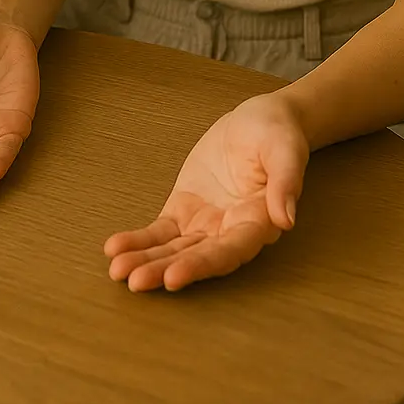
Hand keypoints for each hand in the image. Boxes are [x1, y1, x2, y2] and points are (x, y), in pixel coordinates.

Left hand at [104, 93, 309, 290]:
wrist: (259, 122)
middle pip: (196, 258)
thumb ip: (286, 183)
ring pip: (174, 249)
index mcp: (258, 222)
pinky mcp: (185, 210)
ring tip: (117, 270)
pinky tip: (116, 248)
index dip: (201, 266)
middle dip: (164, 270)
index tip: (174, 277)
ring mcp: (206, 223)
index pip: (229, 252)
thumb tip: (285, 219)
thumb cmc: (277, 135)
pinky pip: (160, 231)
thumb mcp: (286, 150)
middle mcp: (231, 231)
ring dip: (146, 261)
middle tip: (134, 282)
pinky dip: (139, 240)